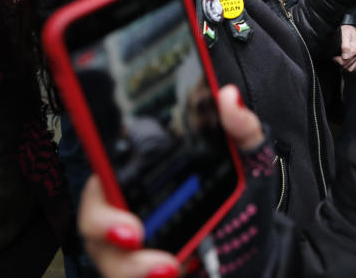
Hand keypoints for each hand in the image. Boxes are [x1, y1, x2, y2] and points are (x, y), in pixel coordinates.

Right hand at [78, 85, 261, 277]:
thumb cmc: (244, 206)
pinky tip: (168, 276)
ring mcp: (133, 250)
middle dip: (103, 224)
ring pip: (107, 257)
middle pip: (94, 215)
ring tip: (168, 266)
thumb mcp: (249, 164)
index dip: (99, 165)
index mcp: (148, 175)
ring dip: (130, 266)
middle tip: (133, 234)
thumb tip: (228, 97)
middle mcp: (133, 211)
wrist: (261, 256)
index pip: (108, 165)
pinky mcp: (142, 275)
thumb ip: (241, 130)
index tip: (108, 171)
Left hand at [335, 25, 355, 71]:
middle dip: (340, 63)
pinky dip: (351, 66)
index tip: (334, 56)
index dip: (337, 60)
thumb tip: (345, 57)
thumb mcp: (345, 34)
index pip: (345, 62)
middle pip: (348, 66)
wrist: (352, 26)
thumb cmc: (347, 30)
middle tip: (336, 57)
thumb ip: (345, 46)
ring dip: (345, 65)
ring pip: (352, 68)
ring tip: (340, 59)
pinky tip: (346, 61)